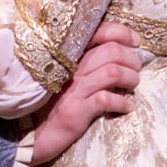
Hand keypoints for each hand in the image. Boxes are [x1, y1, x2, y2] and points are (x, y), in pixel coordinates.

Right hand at [30, 21, 140, 164]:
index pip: (98, 32)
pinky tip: (127, 107)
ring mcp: (74, 90)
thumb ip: (85, 63)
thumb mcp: (66, 78)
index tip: (135, 40)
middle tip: (136, 68)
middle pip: (111, 50)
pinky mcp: (76, 111)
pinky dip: (123, 102)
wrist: (30, 134)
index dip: (121, 32)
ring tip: (133, 85)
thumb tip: (117, 53)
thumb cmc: (51, 104)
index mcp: (69, 56)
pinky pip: (106, 99)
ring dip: (130, 78)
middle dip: (131, 58)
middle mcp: (71, 68)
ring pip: (113, 72)